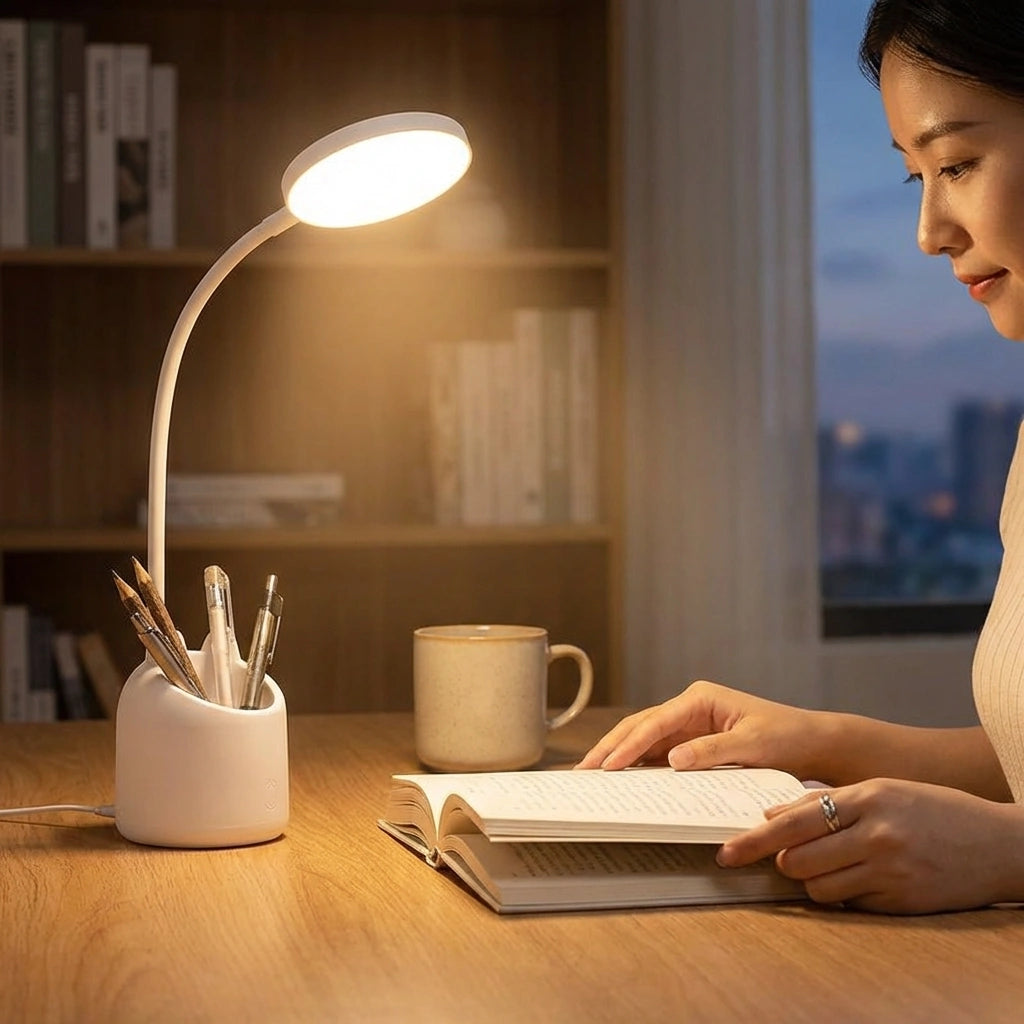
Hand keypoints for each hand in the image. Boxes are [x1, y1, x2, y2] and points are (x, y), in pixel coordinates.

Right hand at [575, 680, 821, 777]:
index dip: (628, 745)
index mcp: (700, 699)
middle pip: (639, 726)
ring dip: (618, 756)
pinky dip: (637, 765)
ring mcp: (689, 726)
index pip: (655, 723)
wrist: (813, 744)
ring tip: (591, 775)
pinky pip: (658, 754)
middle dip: (610, 748)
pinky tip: (620, 779)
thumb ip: (712, 751)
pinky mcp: (692, 744)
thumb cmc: (788, 738)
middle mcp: (690, 708)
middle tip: (584, 771)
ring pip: (643, 739)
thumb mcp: (753, 744)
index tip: (609, 766)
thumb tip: (672, 760)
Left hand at [718, 778, 1023, 913]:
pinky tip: (862, 878)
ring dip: (812, 880)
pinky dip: (845, 894)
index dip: (753, 839)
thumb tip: (772, 814)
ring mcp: (890, 871)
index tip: (726, 850)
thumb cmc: (934, 809)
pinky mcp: (902, 902)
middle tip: (785, 857)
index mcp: (867, 798)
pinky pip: (850, 904)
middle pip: (798, 860)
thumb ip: (827, 800)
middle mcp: (876, 834)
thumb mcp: (881, 789)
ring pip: (819, 888)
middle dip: (783, 862)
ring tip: (831, 865)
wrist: (999, 843)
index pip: (794, 821)